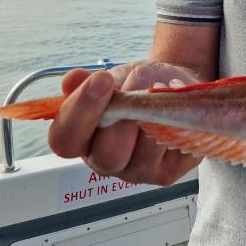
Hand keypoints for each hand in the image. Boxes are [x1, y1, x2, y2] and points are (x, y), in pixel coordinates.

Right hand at [48, 61, 202, 185]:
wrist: (171, 85)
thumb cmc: (135, 85)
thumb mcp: (111, 78)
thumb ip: (89, 83)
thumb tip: (72, 80)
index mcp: (81, 141)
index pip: (65, 140)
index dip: (81, 111)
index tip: (102, 79)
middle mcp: (105, 163)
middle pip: (108, 154)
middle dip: (126, 112)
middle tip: (141, 75)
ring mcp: (139, 171)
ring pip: (146, 153)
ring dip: (157, 112)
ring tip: (162, 84)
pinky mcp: (169, 171)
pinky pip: (176, 148)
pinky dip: (180, 119)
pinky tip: (179, 102)